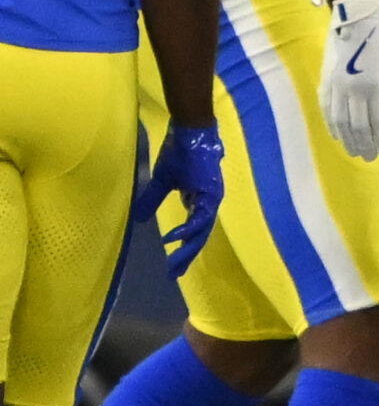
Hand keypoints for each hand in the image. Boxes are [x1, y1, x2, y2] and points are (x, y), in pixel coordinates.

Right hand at [139, 122, 223, 275]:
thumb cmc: (179, 153)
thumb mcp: (163, 181)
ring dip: (187, 248)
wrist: (190, 132)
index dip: (184, 248)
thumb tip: (139, 219)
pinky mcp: (210, 191)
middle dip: (186, 256)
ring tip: (174, 264)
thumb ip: (152, 200)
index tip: (173, 266)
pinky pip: (200, 216)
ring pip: (202, 230)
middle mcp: (209, 202)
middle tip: (173, 274)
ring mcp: (212, 197)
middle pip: (199, 235)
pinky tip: (173, 240)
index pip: (194, 230)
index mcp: (200, 201)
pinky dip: (187, 229)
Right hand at [320, 0, 378, 159]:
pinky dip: (331, 124)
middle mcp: (353, 89)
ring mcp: (336, 85)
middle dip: (365, 145)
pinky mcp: (326, 80)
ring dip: (348, 139)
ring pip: (340, 121)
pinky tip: (336, 135)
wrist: (358, 16)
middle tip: (371, 158)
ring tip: (355, 152)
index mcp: (375, 85)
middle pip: (358, 126)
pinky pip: (326, 108)